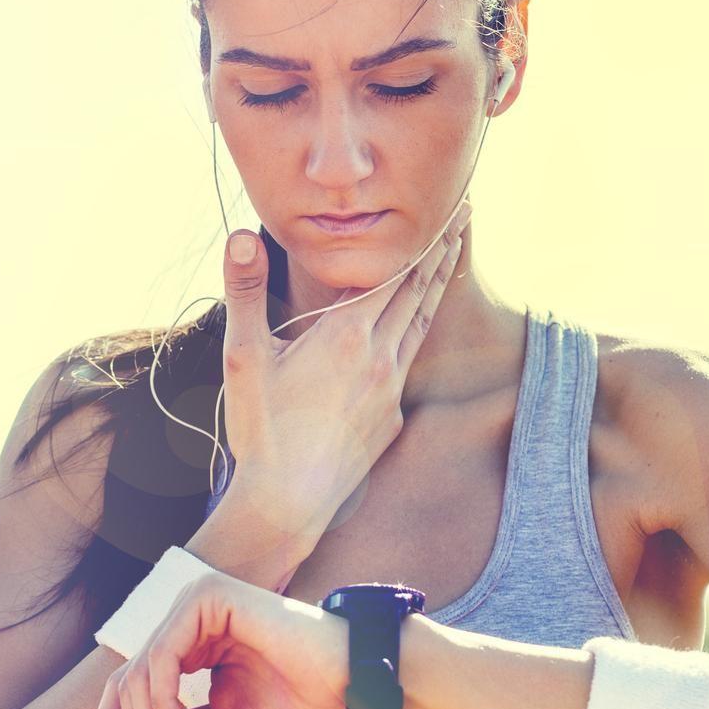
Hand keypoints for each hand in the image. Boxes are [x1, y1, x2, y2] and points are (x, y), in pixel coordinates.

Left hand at [89, 572, 349, 708]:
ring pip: (141, 675)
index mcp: (188, 642)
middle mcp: (184, 617)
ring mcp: (193, 602)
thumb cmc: (296, 701)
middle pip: (128, 683)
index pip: (130, 685)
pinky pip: (162, 658)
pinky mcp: (206, 597)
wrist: (348, 683)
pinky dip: (164, 705)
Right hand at [212, 199, 471, 559]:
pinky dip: (412, 337)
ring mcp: (391, 391)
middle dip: (441, 252)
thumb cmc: (261, 428)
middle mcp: (380, 357)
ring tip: (449, 264)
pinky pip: (406, 368)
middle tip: (465, 216)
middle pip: (418, 293)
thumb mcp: (243, 355)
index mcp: (347, 334)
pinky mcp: (391, 421)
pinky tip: (407, 336)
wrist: (288, 501)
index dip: (424, 237)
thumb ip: (246, 290)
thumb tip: (244, 234)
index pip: (396, 272)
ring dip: (435, 291)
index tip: (451, 207)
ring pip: (420, 328)